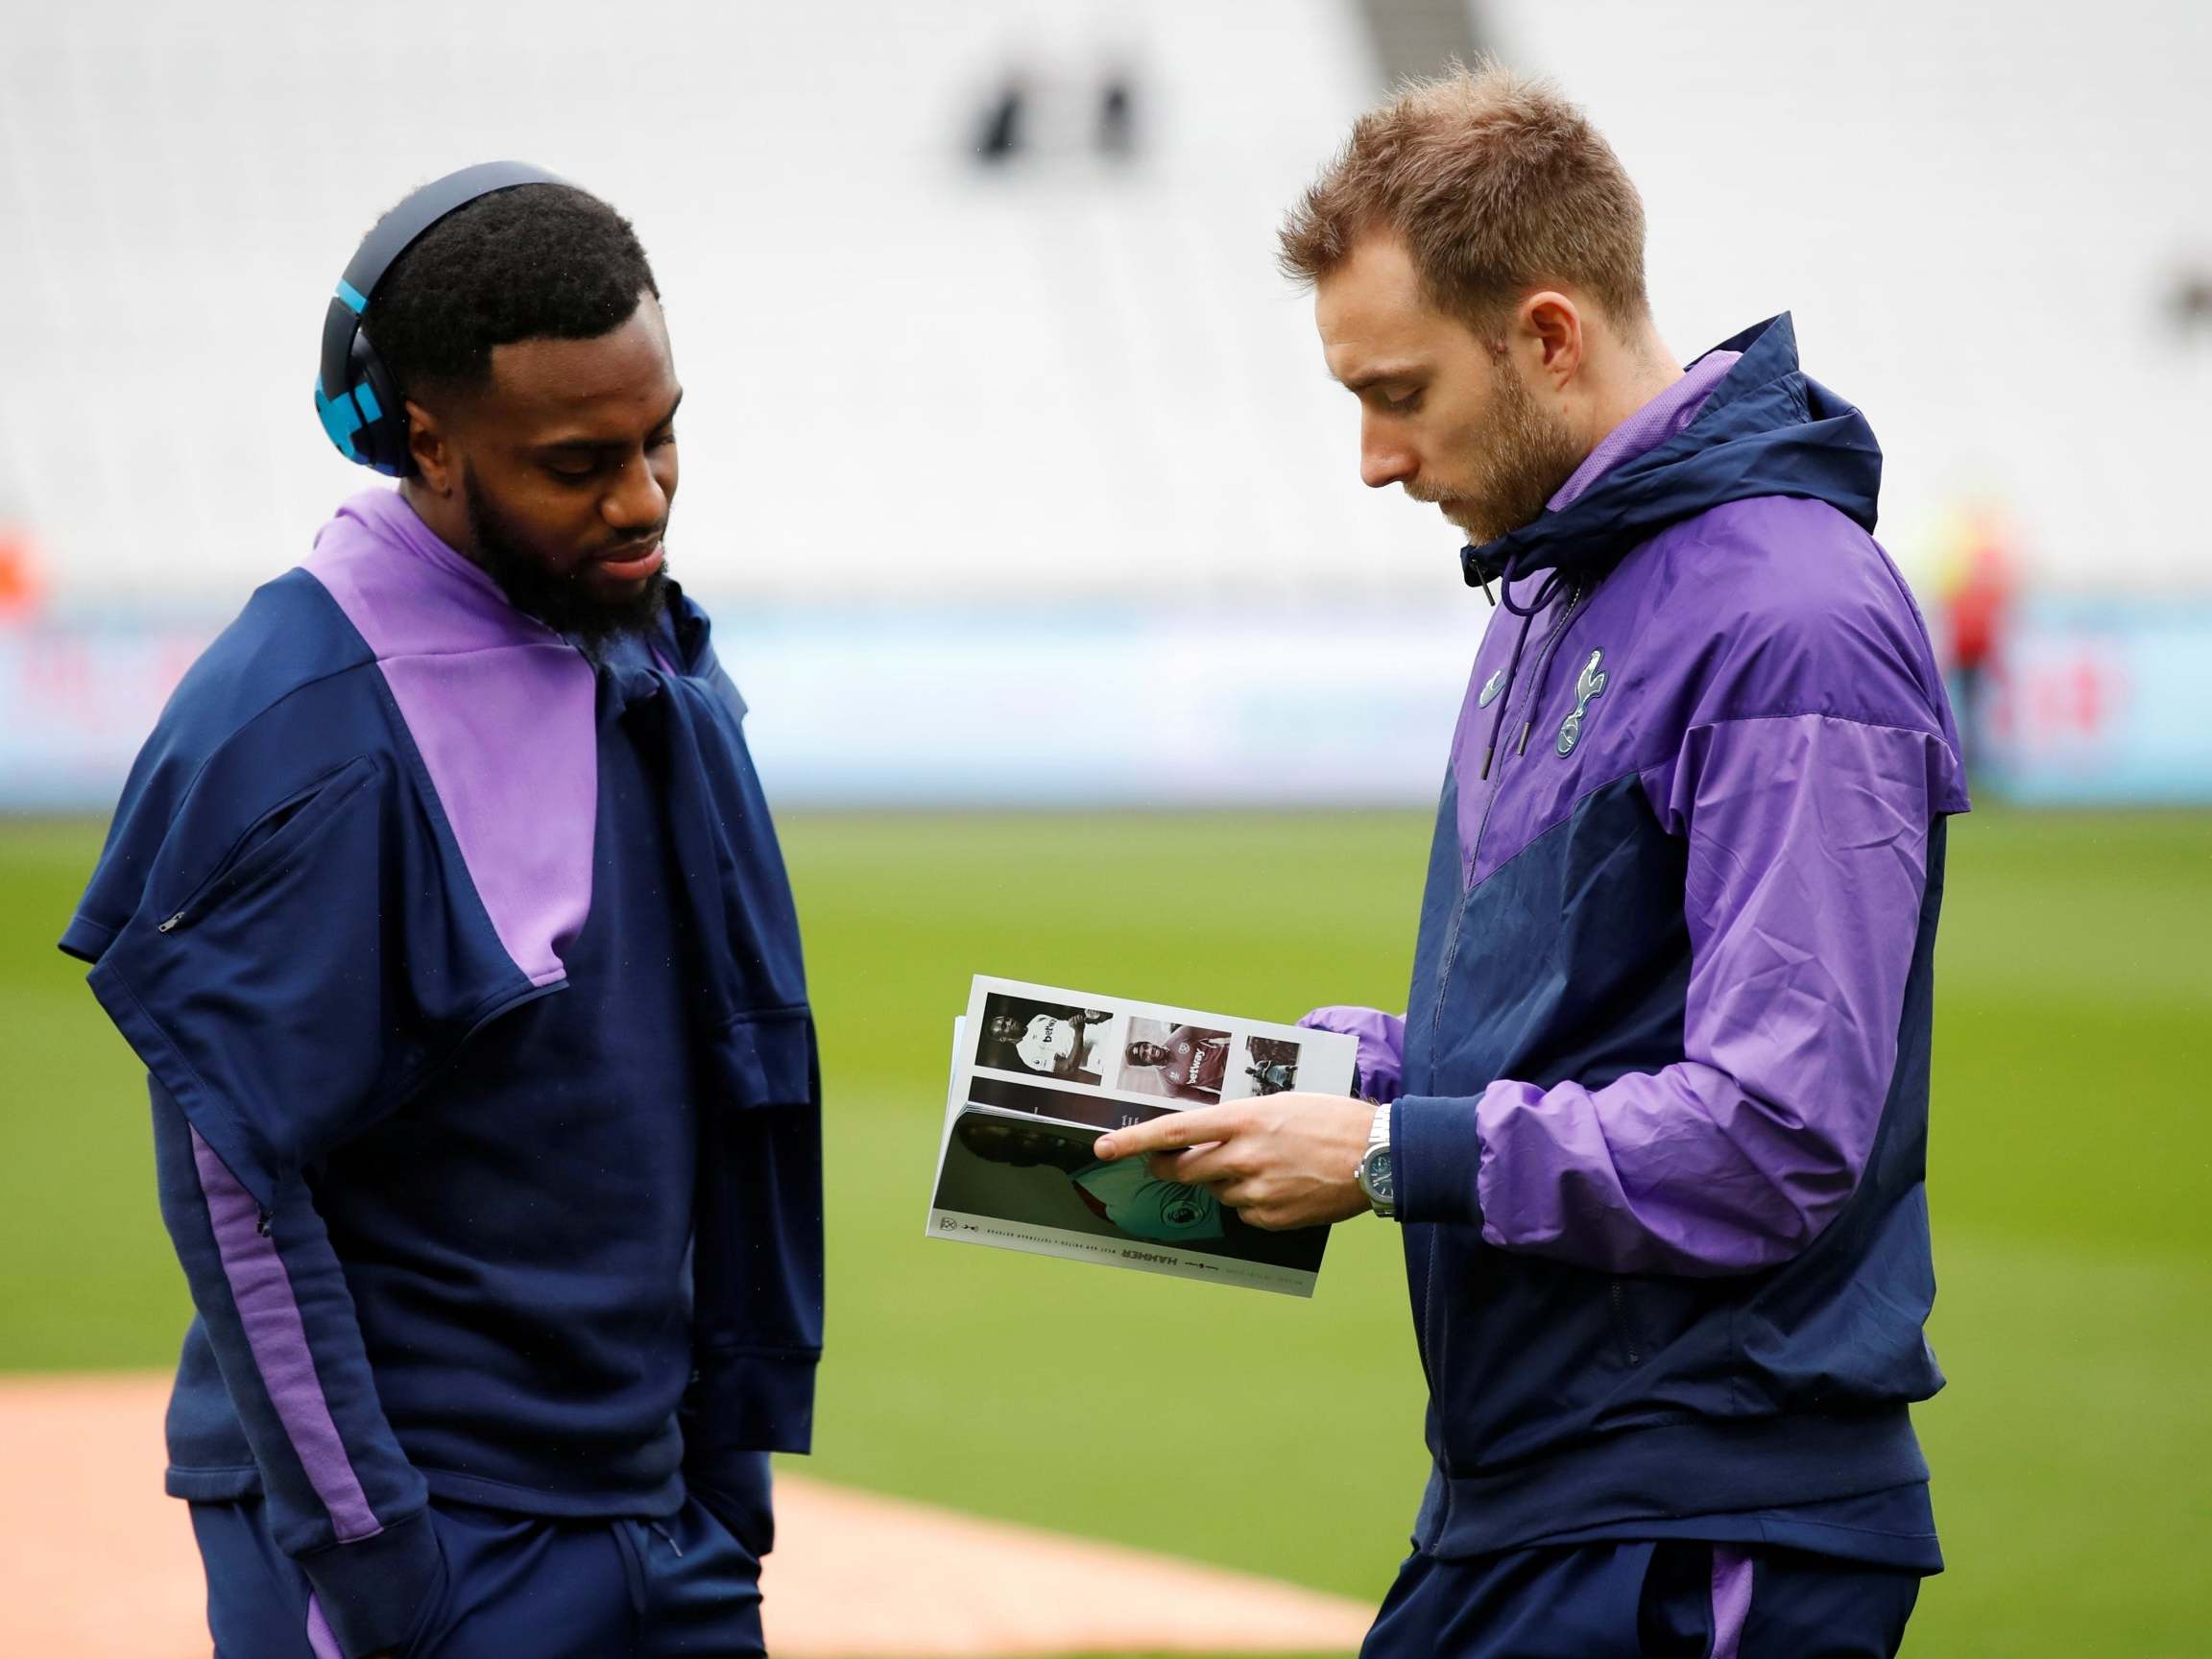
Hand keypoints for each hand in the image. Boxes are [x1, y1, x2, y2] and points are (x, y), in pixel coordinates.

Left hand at [1092, 1093, 1374, 1229]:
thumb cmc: (1331, 1120)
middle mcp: (1243, 1156)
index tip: (1104, 1147)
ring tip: (1266, 1165)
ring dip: (1225, 1180)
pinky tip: (1281, 1185)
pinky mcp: (1271, 1217)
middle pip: (1182, 1170)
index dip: (1133, 1141)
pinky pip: (1243, 1212)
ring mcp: (1256, 1191)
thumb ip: (1237, 1123)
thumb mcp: (1278, 1105)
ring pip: (1216, 1191)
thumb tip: (1204, 1140)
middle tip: (1167, 1164)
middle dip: (1168, 1168)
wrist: (1376, 1154)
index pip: (1172, 1131)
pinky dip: (1252, 1201)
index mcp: (1243, 1120)